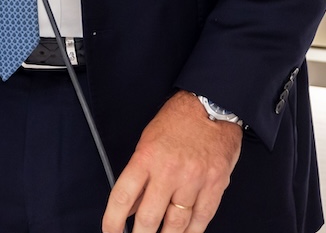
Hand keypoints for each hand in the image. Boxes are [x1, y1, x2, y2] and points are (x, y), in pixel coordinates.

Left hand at [103, 91, 242, 232]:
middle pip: (149, 218)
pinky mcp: (215, 186)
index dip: (113, 221)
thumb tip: (131, 208)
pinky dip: (191, 232)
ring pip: (177, 224)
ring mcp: (194, 180)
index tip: (110, 232)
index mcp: (147, 157)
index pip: (123, 197)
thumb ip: (139, 177)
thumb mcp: (147, 142)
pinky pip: (201, 219)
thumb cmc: (177, 122)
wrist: (211, 106)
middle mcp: (169, 171)